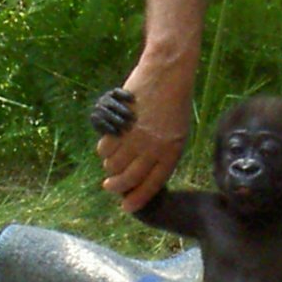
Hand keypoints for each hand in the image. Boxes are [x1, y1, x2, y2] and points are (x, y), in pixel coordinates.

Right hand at [97, 56, 193, 211]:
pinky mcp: (121, 124)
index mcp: (172, 152)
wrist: (167, 74)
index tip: (126, 207)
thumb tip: (145, 173)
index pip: (153, 183)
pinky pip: (106, 146)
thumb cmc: (174, 103)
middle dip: (117, 186)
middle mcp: (154, 148)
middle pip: (130, 178)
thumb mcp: (178, 133)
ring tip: (110, 164)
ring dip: (110, 167)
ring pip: (115, 164)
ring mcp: (136, 137)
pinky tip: (107, 147)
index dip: (138, 198)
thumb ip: (164, 154)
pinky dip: (103, 150)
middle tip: (110, 186)